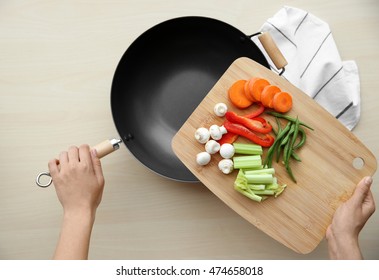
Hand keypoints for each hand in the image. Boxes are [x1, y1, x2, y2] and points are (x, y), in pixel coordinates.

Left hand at [48, 144, 104, 258]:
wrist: (79, 209)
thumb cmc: (90, 198)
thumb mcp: (100, 180)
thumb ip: (97, 164)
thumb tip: (94, 152)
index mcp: (86, 166)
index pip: (84, 148)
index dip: (85, 148)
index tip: (86, 152)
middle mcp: (74, 167)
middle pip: (73, 149)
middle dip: (76, 151)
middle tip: (78, 158)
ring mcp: (64, 172)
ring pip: (62, 154)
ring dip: (66, 156)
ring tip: (69, 163)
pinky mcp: (56, 178)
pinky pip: (51, 163)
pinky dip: (54, 162)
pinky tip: (59, 165)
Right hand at [326, 176, 374, 258]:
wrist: (338, 236)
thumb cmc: (347, 223)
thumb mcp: (353, 203)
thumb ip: (360, 191)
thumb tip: (368, 180)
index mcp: (368, 205)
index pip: (365, 190)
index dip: (358, 184)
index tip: (350, 180)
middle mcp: (362, 208)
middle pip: (356, 193)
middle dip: (348, 190)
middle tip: (342, 188)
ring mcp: (353, 211)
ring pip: (348, 198)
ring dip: (342, 196)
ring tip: (337, 195)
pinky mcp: (345, 214)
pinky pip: (342, 204)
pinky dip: (338, 201)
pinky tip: (333, 201)